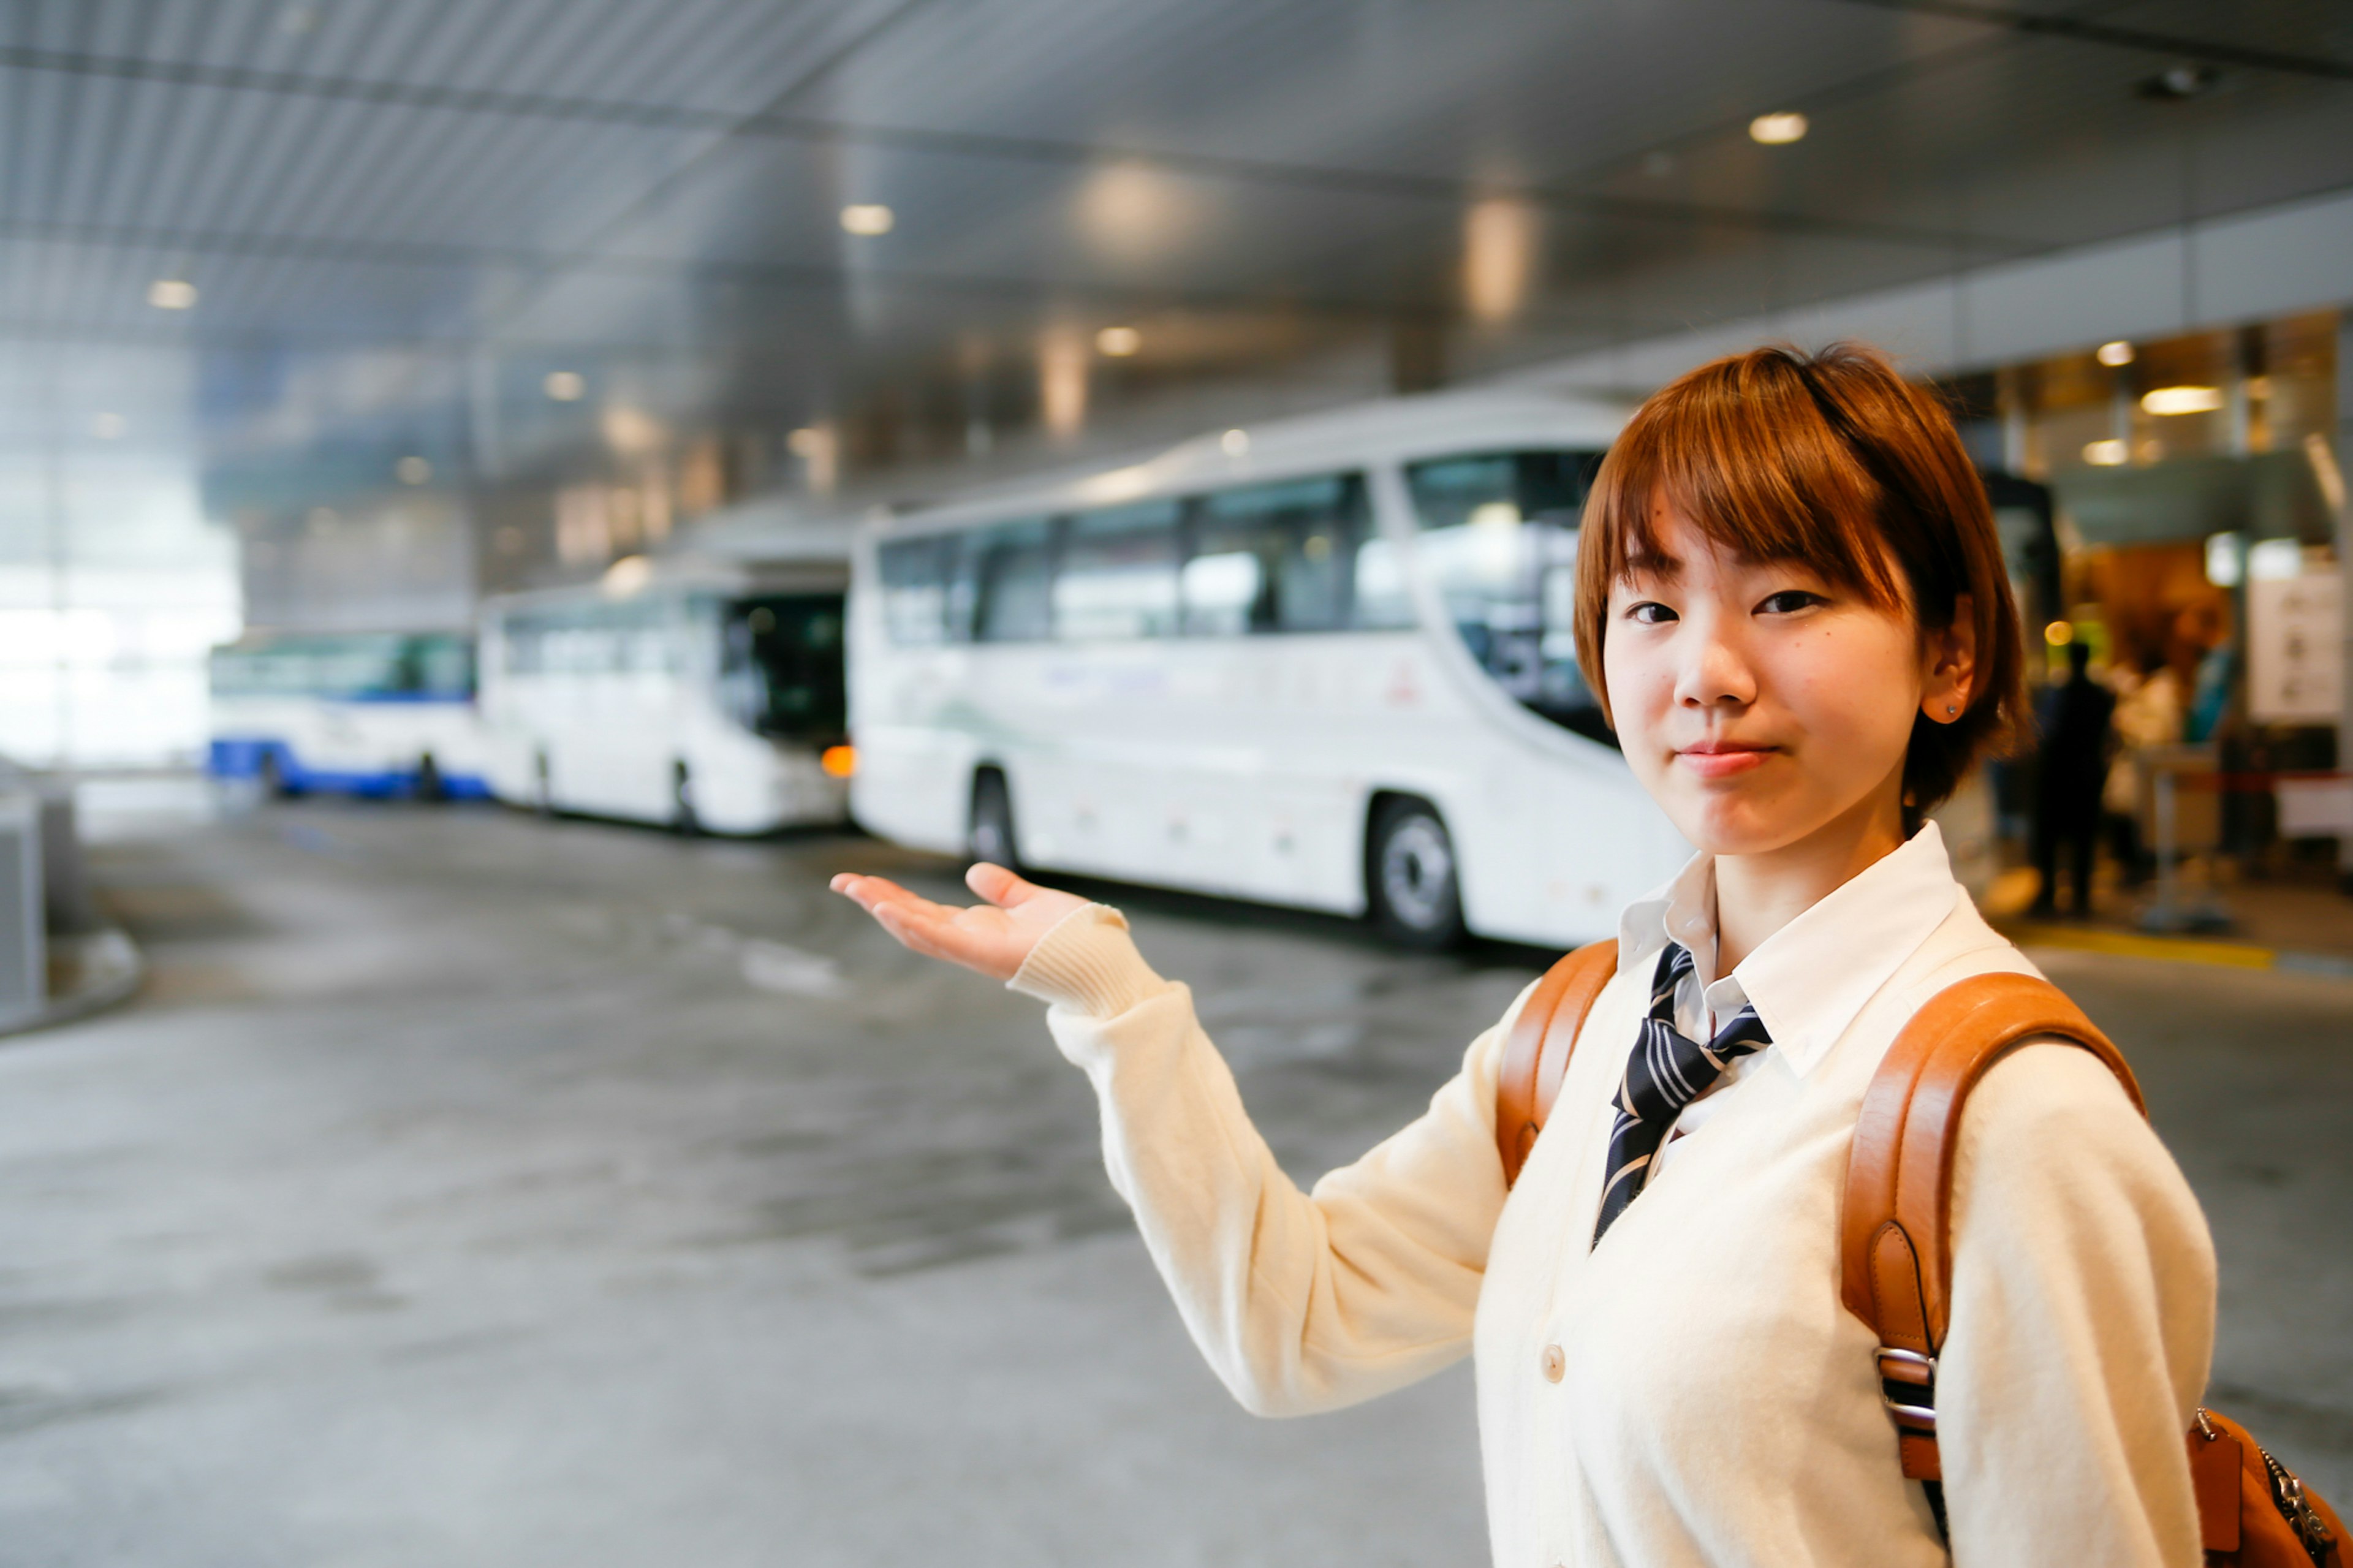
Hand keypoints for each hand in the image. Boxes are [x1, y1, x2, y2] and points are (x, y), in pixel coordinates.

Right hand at [830, 862, 1090, 981]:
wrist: (1103, 965)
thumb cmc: (1077, 940)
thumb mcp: (1034, 902)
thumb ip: (1005, 890)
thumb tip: (975, 872)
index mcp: (978, 929)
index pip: (926, 911)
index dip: (893, 896)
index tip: (864, 880)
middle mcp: (970, 942)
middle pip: (912, 920)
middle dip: (876, 900)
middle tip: (841, 880)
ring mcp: (974, 950)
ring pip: (917, 930)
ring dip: (883, 909)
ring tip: (853, 888)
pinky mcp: (983, 954)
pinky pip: (940, 940)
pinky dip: (911, 924)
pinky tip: (886, 908)